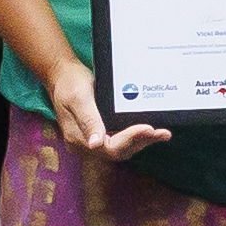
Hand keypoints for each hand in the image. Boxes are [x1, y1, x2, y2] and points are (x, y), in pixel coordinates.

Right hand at [43, 60, 167, 165]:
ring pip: (122, 148)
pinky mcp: (102, 131)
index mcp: (77, 137)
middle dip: (141, 142)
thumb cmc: (69, 83)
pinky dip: (137, 136)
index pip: (109, 147)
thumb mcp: (78, 97)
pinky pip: (121, 139)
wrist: (62, 75)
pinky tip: (151, 131)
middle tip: (163, 133)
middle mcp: (86, 142)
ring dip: (142, 141)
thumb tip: (96, 143)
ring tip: (163, 134)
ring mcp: (94, 138)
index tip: (148, 128)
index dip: (130, 139)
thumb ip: (88, 120)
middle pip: (118, 151)